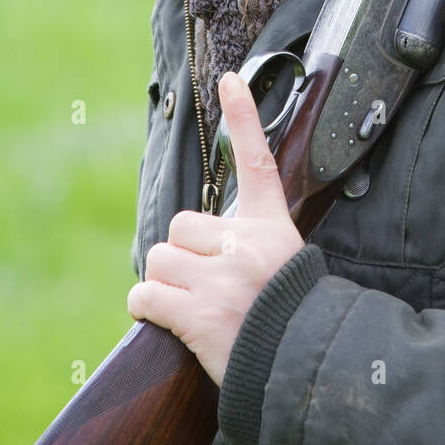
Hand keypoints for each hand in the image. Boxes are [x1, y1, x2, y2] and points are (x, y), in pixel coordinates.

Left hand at [127, 70, 305, 386]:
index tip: (228, 78)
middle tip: (206, 286)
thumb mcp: (281, 264)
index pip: (258, 162)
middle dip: (182, 258)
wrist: (298, 366)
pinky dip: (148, 309)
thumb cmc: (285, 317)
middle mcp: (247, 244)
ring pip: (158, 260)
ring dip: (165, 286)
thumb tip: (191, 235)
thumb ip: (244, 241)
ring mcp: (223, 277)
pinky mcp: (199, 312)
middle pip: (179, 227)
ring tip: (195, 307)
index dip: (244, 117)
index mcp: (271, 226)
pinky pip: (146, 295)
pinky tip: (171, 322)